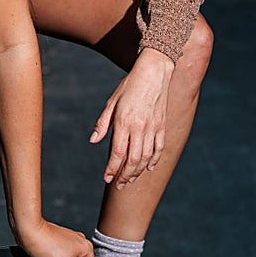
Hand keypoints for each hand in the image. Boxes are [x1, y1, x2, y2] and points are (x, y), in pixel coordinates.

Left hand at [89, 50, 174, 187]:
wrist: (154, 72)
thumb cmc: (130, 85)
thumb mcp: (112, 101)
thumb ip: (103, 123)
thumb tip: (93, 141)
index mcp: (124, 121)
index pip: (118, 152)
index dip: (111, 168)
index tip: (106, 178)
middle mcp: (140, 127)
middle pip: (133, 159)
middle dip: (124, 175)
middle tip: (118, 184)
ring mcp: (153, 127)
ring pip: (146, 157)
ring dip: (137, 171)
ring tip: (129, 179)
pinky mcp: (162, 126)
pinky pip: (159, 148)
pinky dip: (153, 160)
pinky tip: (148, 168)